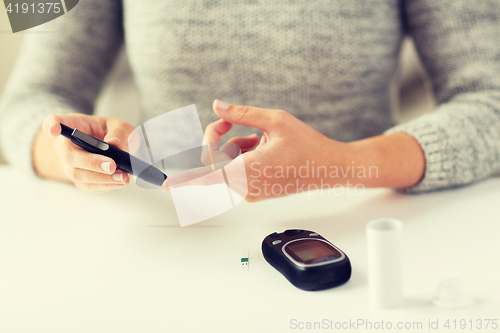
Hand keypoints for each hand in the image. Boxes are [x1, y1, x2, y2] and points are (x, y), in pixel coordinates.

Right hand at [34, 113, 134, 192]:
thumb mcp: (119, 126)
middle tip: (112, 165)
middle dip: (91, 162)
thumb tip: (114, 144)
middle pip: (68, 155)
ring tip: (123, 176)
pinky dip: (106, 185)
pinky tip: (120, 181)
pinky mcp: (80, 180)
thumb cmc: (111, 133)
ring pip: (78, 174)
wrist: (112, 149)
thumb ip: (118, 132)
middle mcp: (65, 146)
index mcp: (71, 125)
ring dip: (102, 177)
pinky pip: (89, 185)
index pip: (53, 122)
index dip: (50, 126)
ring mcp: (69, 165)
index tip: (53, 129)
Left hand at [170, 100, 425, 200]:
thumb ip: (242, 113)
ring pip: (227, 166)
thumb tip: (216, 105)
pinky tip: (261, 148)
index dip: (185, 179)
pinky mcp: (257, 194)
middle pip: (216, 161)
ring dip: (234, 147)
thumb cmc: (307, 144)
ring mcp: (252, 192)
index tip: (166, 185)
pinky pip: (238, 174)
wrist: (329, 167)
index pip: (208, 174)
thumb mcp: (275, 120)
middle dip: (219, 137)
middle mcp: (247, 186)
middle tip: (231, 120)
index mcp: (248, 169)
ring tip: (258, 138)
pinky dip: (243, 158)